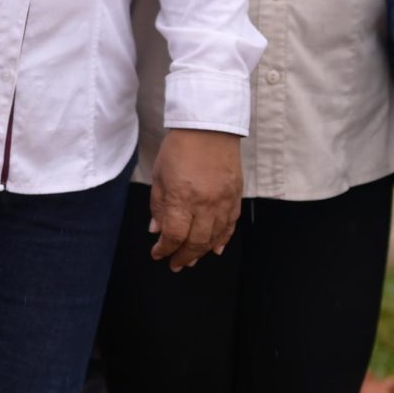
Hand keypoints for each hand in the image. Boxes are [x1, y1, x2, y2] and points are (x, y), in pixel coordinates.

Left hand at [149, 129, 242, 271]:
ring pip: (215, 237)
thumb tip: (157, 231)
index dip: (165, 249)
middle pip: (196, 241)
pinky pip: (231, 225)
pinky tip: (215, 248)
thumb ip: (158, 206)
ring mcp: (223, 201)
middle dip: (183, 256)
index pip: (174, 235)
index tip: (158, 253)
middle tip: (175, 264)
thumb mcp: (159, 176)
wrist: (208, 128)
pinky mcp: (236, 196)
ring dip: (202, 251)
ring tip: (192, 259)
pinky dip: (223, 239)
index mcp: (182, 197)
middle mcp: (205, 203)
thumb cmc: (179, 149)